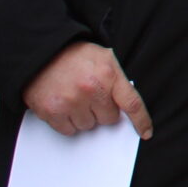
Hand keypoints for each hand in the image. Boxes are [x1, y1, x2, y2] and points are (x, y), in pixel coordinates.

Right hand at [23, 42, 151, 138]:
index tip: (146, 132)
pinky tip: (64, 105)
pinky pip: (68, 130)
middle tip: (91, 97)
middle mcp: (91, 89)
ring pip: (88, 126)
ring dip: (84, 117)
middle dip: (102, 111)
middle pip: (108, 119)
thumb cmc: (75, 56)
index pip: (132, 103)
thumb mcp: (104, 58)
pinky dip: (67, 122)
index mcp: (108, 74)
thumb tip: (126, 107)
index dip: (141, 121)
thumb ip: (117, 80)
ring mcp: (70, 101)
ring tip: (75, 98)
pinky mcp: (52, 111)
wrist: (41, 53)